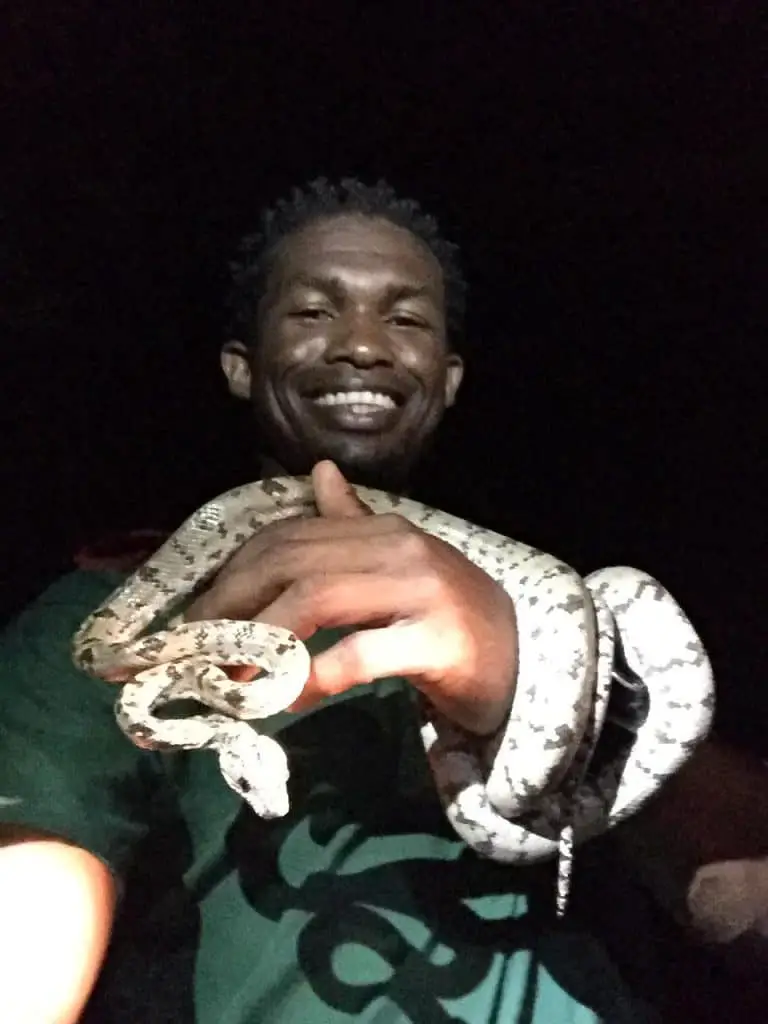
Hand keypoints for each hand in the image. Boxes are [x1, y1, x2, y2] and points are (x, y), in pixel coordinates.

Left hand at [185, 461, 517, 734]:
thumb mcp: (399, 566)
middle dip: (233, 607)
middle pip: (293, 564)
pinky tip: (290, 698)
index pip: (288, 540)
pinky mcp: (440, 640)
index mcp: (381, 531)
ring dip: (262, 640)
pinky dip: (316, 675)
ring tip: (229, 680)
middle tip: (193, 654)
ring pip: (319, 600)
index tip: (193, 620)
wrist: (526, 661)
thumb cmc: (449, 619)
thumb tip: (319, 473)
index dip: (233, 578)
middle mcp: (399, 549)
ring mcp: (423, 591)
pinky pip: (362, 654)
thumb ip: (354, 523)